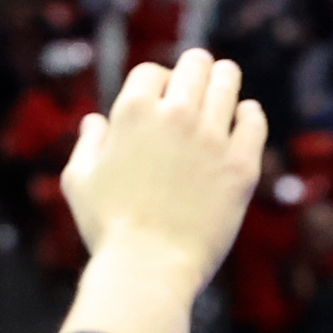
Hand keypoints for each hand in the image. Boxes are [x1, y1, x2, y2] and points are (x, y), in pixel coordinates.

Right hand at [60, 50, 267, 283]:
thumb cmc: (107, 229)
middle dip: (193, 71)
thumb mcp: (79, 182)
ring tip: (222, 89)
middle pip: (195, 64)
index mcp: (134, 111)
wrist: (148, 269)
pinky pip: (254, 119)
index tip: (161, 98)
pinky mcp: (241, 165)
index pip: (152, 71)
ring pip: (227, 82)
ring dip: (223, 82)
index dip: (156, 82)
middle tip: (196, 83)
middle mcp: (176, 114)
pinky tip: (243, 118)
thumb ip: (88, 145)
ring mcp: (212, 138)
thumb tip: (95, 121)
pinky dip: (248, 114)